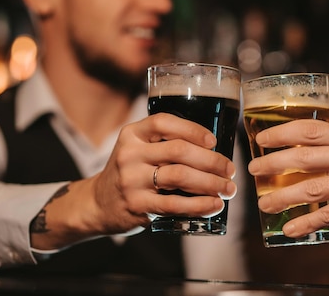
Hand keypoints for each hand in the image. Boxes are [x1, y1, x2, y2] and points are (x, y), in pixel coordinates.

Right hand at [90, 112, 236, 233]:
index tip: (213, 140)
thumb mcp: (138, 148)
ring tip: (227, 188)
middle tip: (230, 169)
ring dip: (210, 182)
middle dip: (211, 160)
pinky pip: (175, 204)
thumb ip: (164, 142)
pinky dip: (199, 205)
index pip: (164, 123)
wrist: (99, 203)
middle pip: (178, 151)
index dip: (192, 129)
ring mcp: (132, 180)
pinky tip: (215, 205)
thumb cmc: (131, 171)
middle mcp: (130, 154)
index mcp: (132, 134)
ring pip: (180, 176)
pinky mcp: (137, 205)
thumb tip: (213, 147)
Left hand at [247, 119, 328, 237]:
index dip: (281, 133)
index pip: (309, 129)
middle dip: (272, 165)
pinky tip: (288, 228)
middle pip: (304, 158)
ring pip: (311, 188)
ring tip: (264, 203)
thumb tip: (281, 152)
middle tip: (253, 171)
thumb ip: (327, 147)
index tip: (261, 140)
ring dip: (282, 197)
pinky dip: (305, 223)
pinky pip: (326, 215)